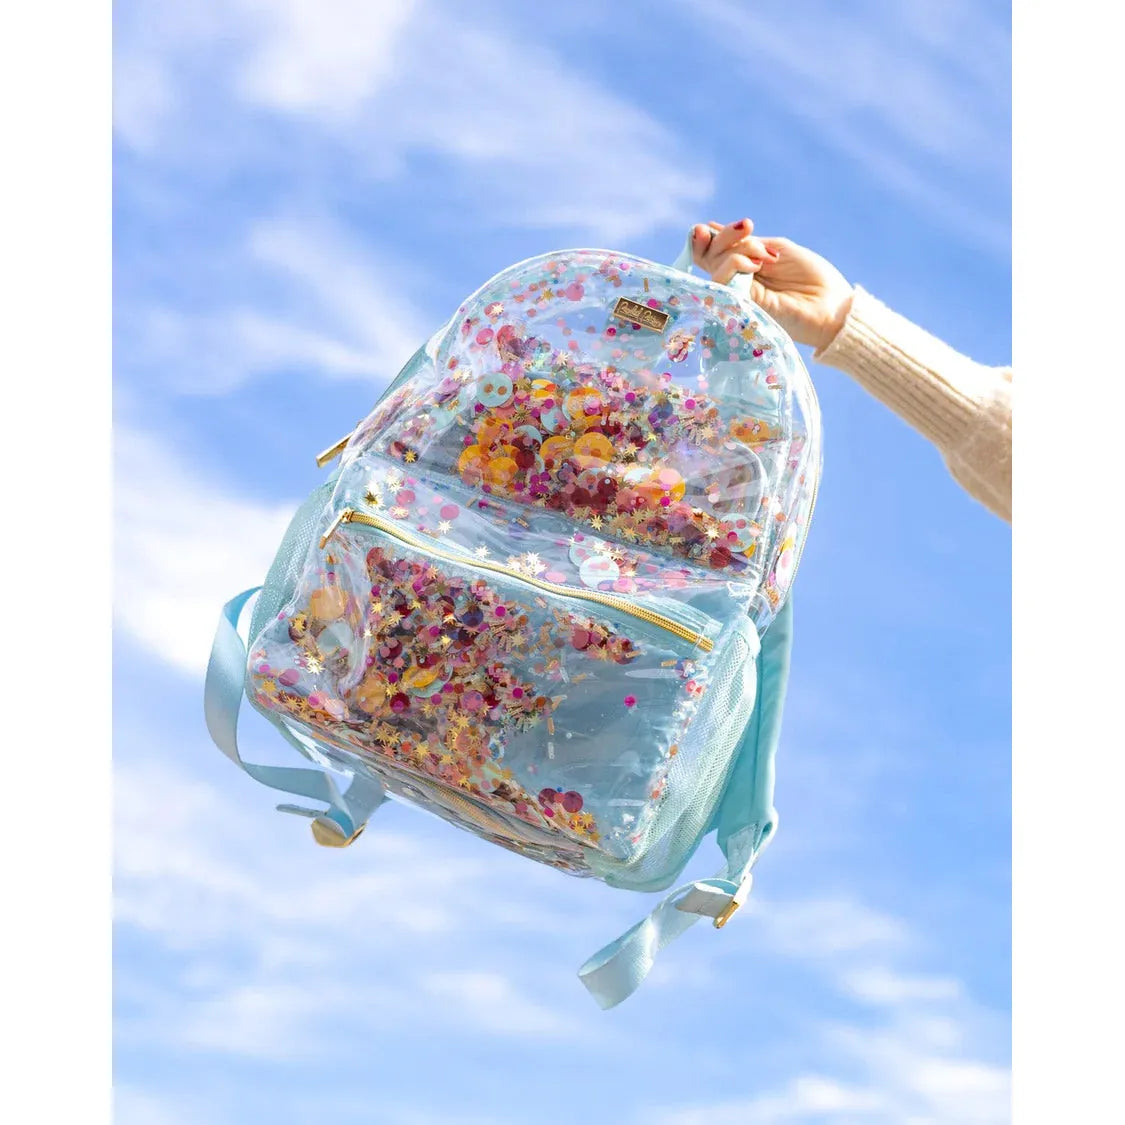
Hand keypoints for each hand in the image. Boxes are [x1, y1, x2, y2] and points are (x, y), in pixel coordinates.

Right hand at [691, 219, 854, 350]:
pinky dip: (735, 264)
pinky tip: (756, 265)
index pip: (712, 251)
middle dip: (725, 236)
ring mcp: (738, 294)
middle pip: (709, 256)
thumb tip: (711, 228)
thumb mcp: (777, 249)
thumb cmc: (811, 276)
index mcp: (744, 266)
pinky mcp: (742, 305)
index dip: (706, 237)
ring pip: (714, 267)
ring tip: (763, 256)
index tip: (712, 226)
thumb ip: (747, 243)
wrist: (832, 304)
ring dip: (736, 250)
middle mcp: (737, 280)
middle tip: (748, 228)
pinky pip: (722, 281)